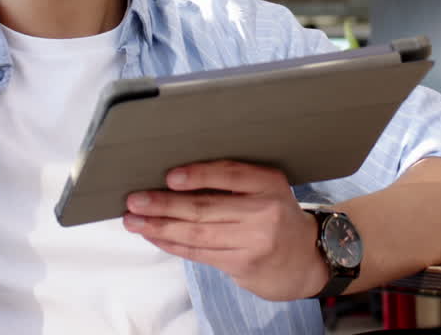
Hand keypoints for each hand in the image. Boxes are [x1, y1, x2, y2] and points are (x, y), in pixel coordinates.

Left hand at [123, 161, 329, 301]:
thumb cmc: (275, 215)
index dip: (197, 176)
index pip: (229, 174)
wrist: (305, 258)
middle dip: (164, 205)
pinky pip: (199, 253)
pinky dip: (172, 244)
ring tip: (134, 221)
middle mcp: (264, 211)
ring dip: (160, 227)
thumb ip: (231, 182)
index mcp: (268, 183)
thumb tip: (174, 178)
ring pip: (197, 234)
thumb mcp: (265, 188)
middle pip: (205, 208)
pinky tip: (154, 235)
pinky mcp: (242, 265)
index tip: (169, 177)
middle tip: (135, 201)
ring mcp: (253, 242)